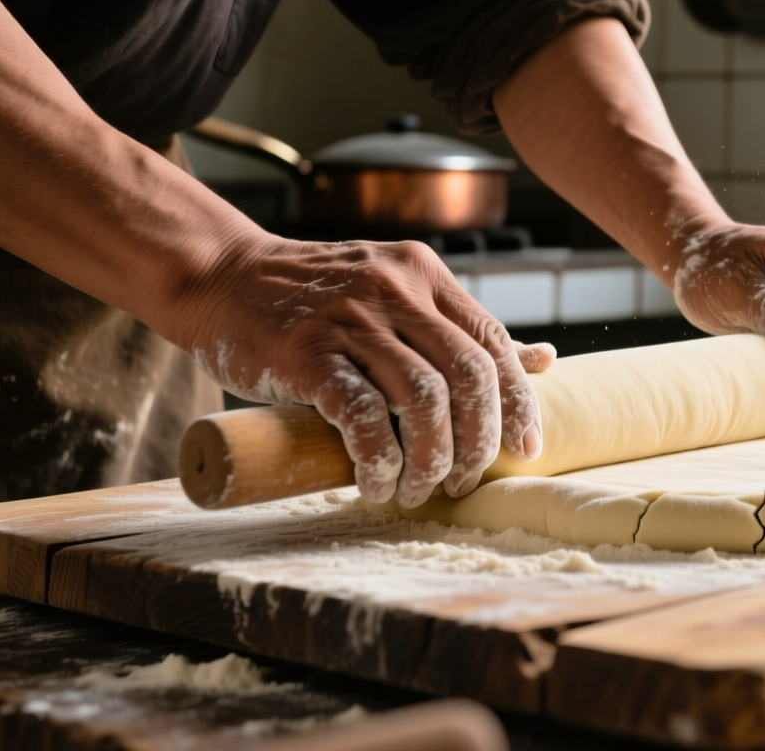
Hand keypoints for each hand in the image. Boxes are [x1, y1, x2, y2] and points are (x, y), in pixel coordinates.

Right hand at [170, 234, 554, 506]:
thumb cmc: (315, 296)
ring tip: (418, 488)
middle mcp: (394, 290)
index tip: (524, 448)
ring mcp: (349, 319)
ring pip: (422, 400)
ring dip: (430, 459)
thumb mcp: (396, 294)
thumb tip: (543, 360)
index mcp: (424, 275)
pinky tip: (375, 483)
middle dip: (478, 440)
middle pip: (468, 376)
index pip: (493, 343)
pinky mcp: (305, 352)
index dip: (517, 402)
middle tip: (464, 480)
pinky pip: (362, 416)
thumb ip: (460, 328)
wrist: (220, 275)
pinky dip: (378, 460)